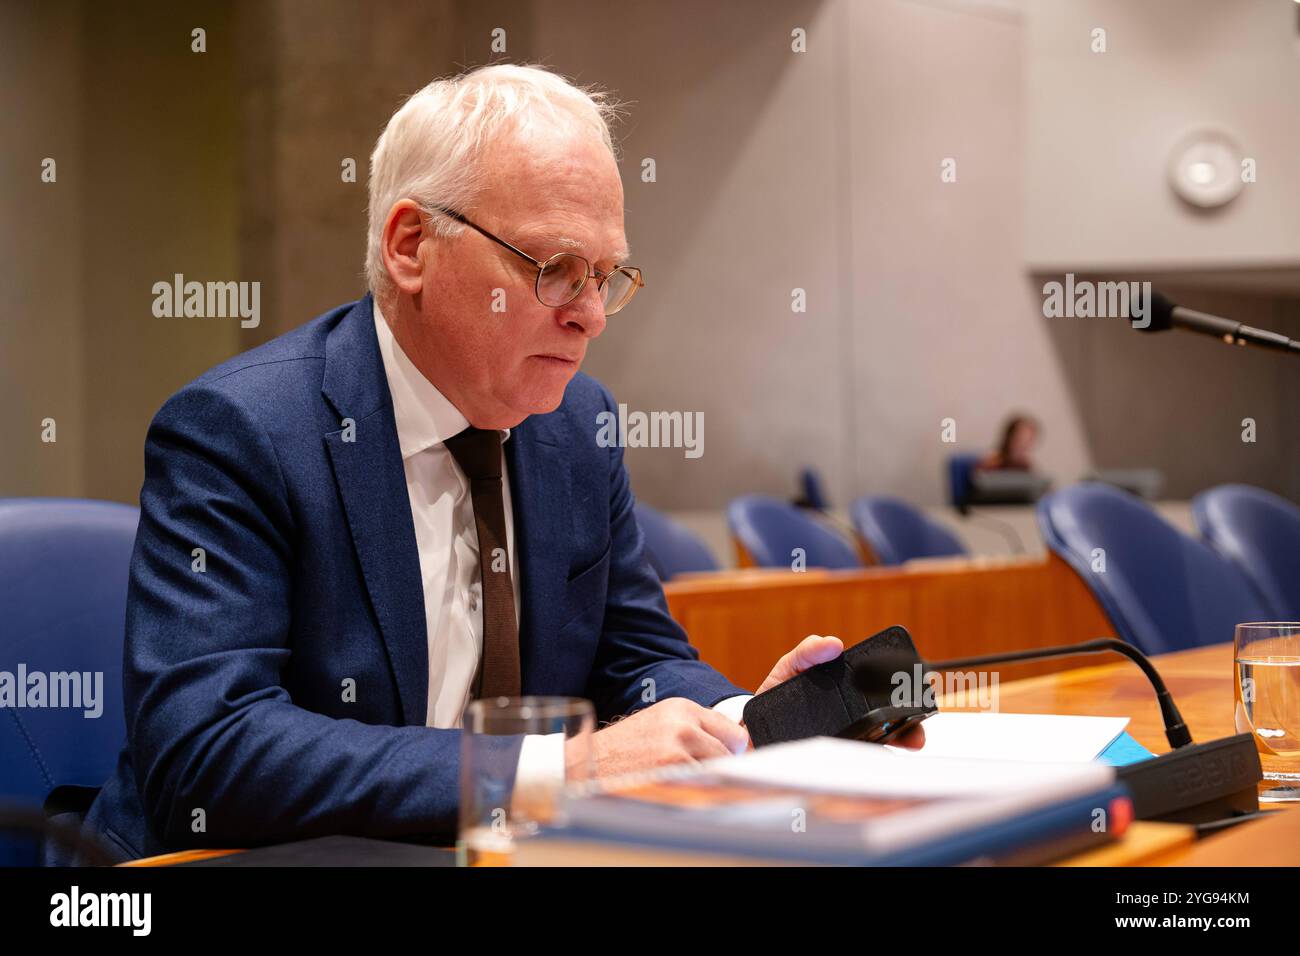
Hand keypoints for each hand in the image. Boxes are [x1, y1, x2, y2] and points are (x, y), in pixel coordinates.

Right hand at [575, 697, 749, 778]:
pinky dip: (694, 790)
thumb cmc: (624, 749)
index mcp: (681, 707)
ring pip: (719, 768)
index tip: (724, 758)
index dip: (730, 748)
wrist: (589, 764)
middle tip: (695, 771)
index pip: (731, 729)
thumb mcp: (661, 724)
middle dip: (719, 763)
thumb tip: (739, 745)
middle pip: (731, 749)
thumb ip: (695, 729)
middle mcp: (683, 722)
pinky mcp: (672, 768)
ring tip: (678, 777)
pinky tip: (672, 786)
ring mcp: (679, 746)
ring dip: (706, 777)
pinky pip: (703, 783)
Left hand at [752, 634, 926, 750]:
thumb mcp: (791, 666)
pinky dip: (865, 767)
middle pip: (893, 725)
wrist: (752, 728)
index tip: (914, 694)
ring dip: (894, 748)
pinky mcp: (832, 762)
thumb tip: (833, 643)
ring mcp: (846, 742)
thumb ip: (808, 652)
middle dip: (910, 729)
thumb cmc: (778, 693)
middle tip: (914, 735)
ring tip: (900, 748)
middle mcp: (854, 719)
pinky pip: (854, 767)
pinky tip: (870, 761)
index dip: (904, 694)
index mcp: (849, 693)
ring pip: (880, 747)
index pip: (884, 693)